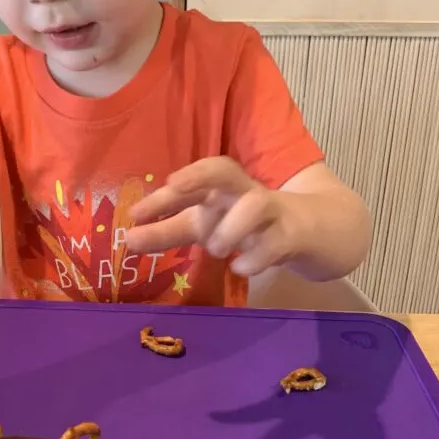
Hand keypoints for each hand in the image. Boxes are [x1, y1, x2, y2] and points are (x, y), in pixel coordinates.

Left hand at [127, 157, 303, 277]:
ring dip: (232, 227)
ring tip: (217, 249)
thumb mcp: (205, 226)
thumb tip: (128, 240)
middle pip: (224, 170)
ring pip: (255, 204)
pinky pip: (276, 242)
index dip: (161, 197)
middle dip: (199, 175)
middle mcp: (243, 193)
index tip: (134, 216)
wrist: (310, 230)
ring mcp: (272, 212)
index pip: (190, 183)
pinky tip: (241, 268)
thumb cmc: (247, 224)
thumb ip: (167, 232)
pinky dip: (256, 257)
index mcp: (219, 190)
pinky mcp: (292, 235)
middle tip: (174, 184)